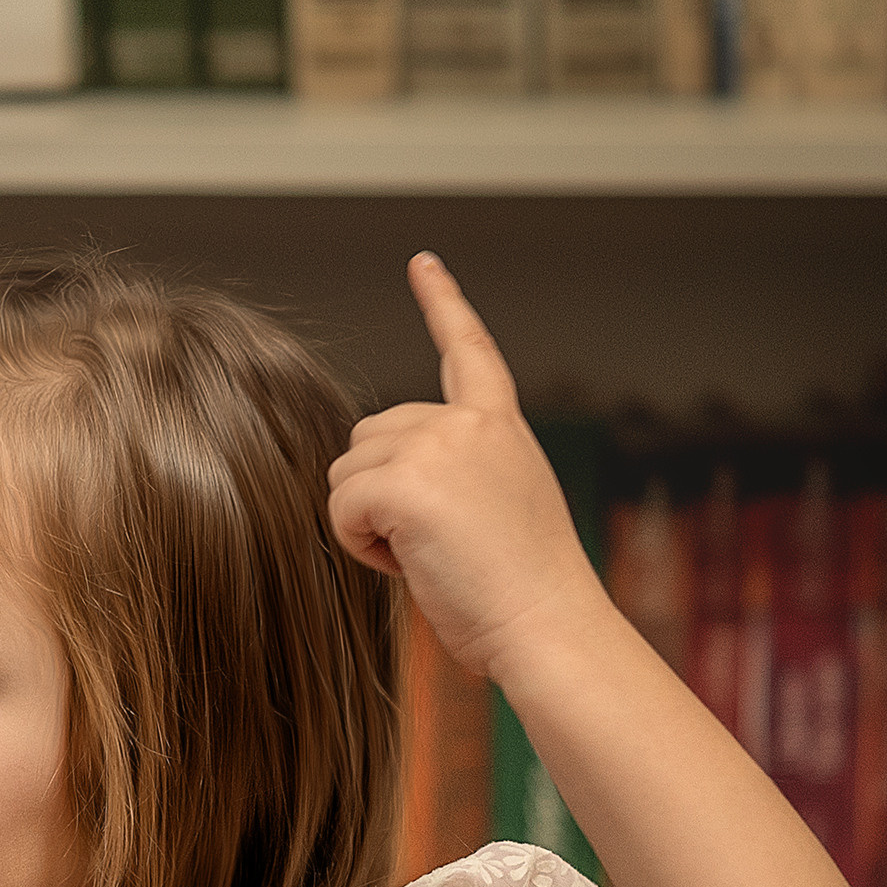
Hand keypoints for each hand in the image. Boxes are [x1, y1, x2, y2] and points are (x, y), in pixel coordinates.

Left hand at [326, 253, 607, 681]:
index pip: (467, 350)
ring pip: (346, 474)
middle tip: (435, 543)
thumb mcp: (500, 507)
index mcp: (499, 425)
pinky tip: (411, 563)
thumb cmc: (524, 591)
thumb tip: (388, 479)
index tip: (422, 264)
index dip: (442, 304)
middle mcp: (468, 422)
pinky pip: (340, 509)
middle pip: (367, 437)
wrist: (546, 623)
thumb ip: (455, 471)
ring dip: (368, 522)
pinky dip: (360, 546)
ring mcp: (437, 445)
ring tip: (429, 554)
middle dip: (378, 494)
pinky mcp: (406, 482)